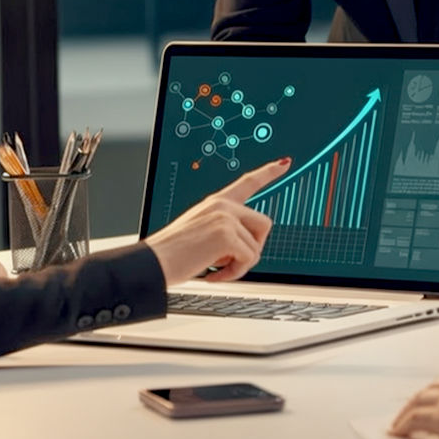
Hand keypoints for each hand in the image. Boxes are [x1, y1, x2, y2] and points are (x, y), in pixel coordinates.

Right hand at [144, 157, 290, 283]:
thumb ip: (225, 231)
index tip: (284, 163)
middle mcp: (223, 206)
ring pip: (256, 247)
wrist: (153, 263)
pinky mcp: (226, 235)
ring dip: (239, 266)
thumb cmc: (172, 254)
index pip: (247, 182)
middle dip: (254, 247)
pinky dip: (234, 274)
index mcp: (216, 203)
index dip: (268, 172)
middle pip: (264, 224)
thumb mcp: (200, 233)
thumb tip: (250, 247)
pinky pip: (249, 259)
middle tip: (231, 262)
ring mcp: (225, 218)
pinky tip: (214, 274)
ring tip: (216, 269)